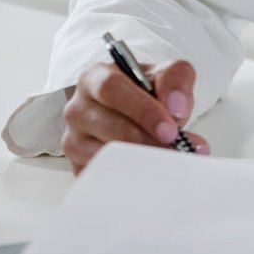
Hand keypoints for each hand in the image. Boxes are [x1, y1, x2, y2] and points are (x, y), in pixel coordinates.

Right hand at [60, 58, 210, 172]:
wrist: (136, 115)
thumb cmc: (145, 94)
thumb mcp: (164, 74)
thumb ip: (175, 78)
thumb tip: (175, 107)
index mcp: (94, 79)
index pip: (111, 89)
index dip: (142, 109)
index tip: (169, 128)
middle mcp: (78, 109)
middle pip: (112, 128)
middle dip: (149, 141)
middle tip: (178, 149)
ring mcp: (75, 141)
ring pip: (108, 157)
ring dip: (144, 161)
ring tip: (171, 161)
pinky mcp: (80, 168)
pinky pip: (105, 178)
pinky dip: (132, 179)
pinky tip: (153, 175)